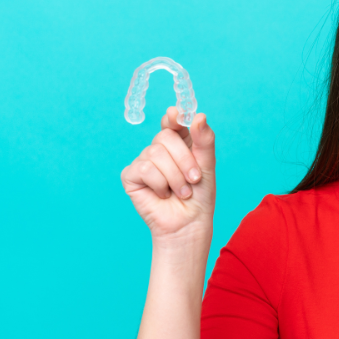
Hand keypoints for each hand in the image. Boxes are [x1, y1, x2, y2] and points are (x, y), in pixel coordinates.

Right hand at [121, 107, 215, 243]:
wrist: (189, 223)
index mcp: (179, 143)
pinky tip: (163, 194)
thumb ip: (204, 140)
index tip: (177, 116)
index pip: (172, 122)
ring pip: (155, 153)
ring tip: (182, 192)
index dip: (174, 118)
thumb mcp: (207, 165)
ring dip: (174, 176)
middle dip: (184, 160)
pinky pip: (144, 169)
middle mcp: (159, 149)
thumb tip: (199, 116)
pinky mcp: (131, 176)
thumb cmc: (200, 195)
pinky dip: (160, 184)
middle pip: (165, 136)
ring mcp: (143, 161)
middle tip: (194, 179)